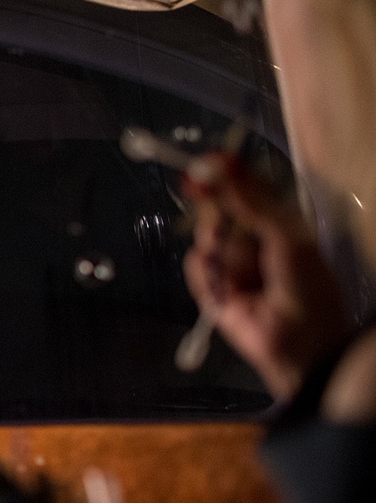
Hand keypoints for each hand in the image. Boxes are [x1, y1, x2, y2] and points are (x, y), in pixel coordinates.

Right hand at [181, 154, 347, 402]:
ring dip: (216, 246)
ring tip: (237, 265)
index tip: (206, 162)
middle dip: (212, 206)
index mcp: (275, 224)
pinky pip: (196, 266)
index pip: (244, 191)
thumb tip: (222, 168)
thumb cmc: (306, 287)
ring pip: (205, 237)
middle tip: (204, 199)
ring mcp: (229, 265)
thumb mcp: (287, 235)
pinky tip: (227, 286)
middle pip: (218, 210)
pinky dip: (208, 273)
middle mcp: (251, 241)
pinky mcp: (211, 289)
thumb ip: (252, 202)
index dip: (225, 176)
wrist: (299, 340)